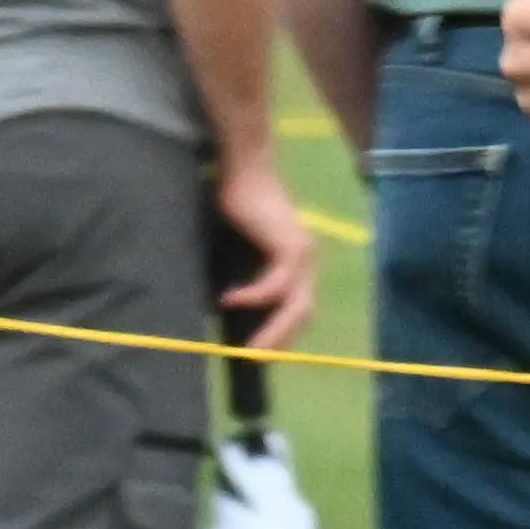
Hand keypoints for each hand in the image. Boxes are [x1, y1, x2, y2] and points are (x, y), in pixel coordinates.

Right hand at [209, 149, 319, 349]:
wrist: (243, 167)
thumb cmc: (235, 199)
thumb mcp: (239, 242)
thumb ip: (242, 268)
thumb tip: (222, 301)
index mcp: (297, 260)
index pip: (298, 305)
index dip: (283, 330)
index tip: (261, 351)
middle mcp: (307, 260)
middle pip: (302, 312)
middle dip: (281, 340)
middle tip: (257, 361)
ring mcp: (303, 255)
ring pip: (294, 305)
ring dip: (273, 330)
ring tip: (250, 349)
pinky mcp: (290, 248)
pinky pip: (275, 286)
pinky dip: (253, 298)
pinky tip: (229, 301)